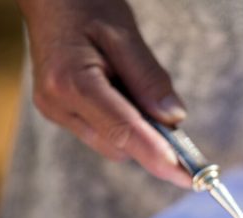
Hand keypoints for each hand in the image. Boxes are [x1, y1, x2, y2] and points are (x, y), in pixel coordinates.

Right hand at [17, 0, 189, 186]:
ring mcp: (56, 111)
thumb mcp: (124, 33)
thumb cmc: (85, 5)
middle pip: (119, 145)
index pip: (123, 131)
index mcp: (71, 83)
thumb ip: (149, 78)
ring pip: (112, 144)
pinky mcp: (61, 113)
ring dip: (138, 132)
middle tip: (180, 133)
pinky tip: (124, 94)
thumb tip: (175, 119)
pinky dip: (124, 124)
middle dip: (153, 143)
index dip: (158, 156)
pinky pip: (103, 132)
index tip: (186, 176)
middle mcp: (58, 105)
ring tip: (135, 87)